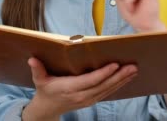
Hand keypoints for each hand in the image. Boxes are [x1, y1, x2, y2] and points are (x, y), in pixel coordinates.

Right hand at [22, 57, 137, 119]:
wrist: (48, 108)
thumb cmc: (45, 90)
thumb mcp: (39, 80)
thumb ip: (37, 69)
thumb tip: (32, 59)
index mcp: (70, 88)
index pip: (90, 80)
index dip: (103, 73)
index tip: (114, 65)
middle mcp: (82, 95)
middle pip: (104, 85)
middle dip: (119, 76)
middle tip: (132, 66)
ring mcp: (89, 99)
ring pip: (109, 89)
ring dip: (123, 80)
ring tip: (134, 70)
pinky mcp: (93, 99)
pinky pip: (108, 92)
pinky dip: (119, 85)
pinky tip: (128, 77)